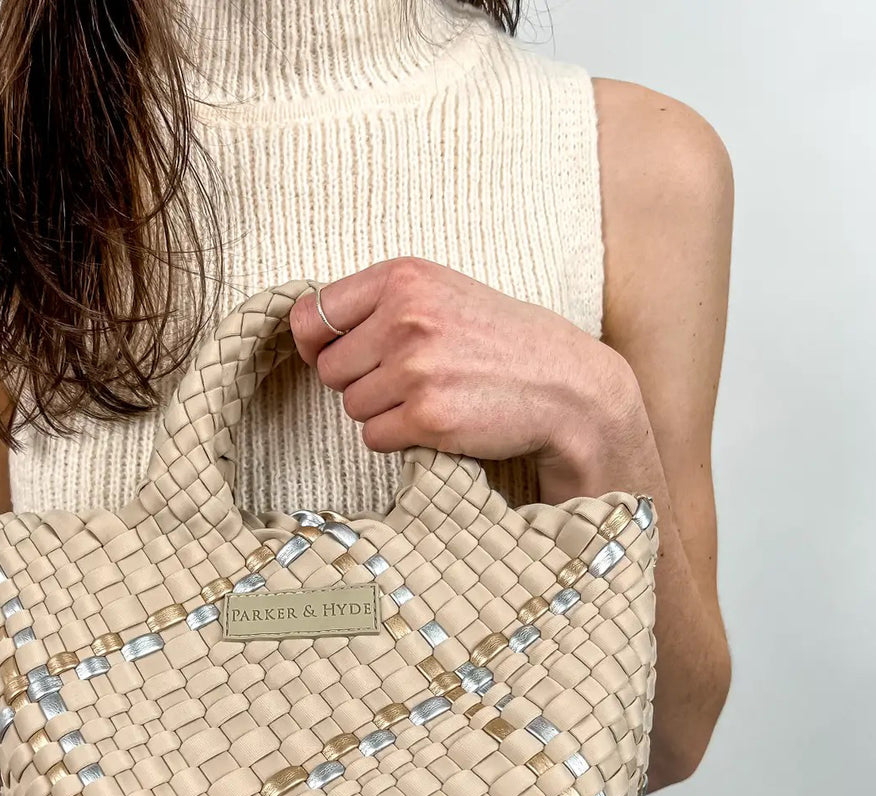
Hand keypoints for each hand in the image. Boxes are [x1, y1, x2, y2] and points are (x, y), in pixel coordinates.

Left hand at [289, 256, 642, 475]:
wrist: (567, 386)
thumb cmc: (502, 342)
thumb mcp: (444, 295)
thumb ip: (382, 304)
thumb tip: (308, 334)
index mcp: (404, 278)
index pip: (313, 314)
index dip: (311, 343)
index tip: (324, 355)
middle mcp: (406, 318)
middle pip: (330, 369)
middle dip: (357, 382)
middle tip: (406, 380)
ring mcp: (417, 369)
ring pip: (351, 407)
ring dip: (381, 412)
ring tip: (430, 397)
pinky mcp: (428, 417)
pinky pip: (374, 438)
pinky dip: (398, 438)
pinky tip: (437, 421)